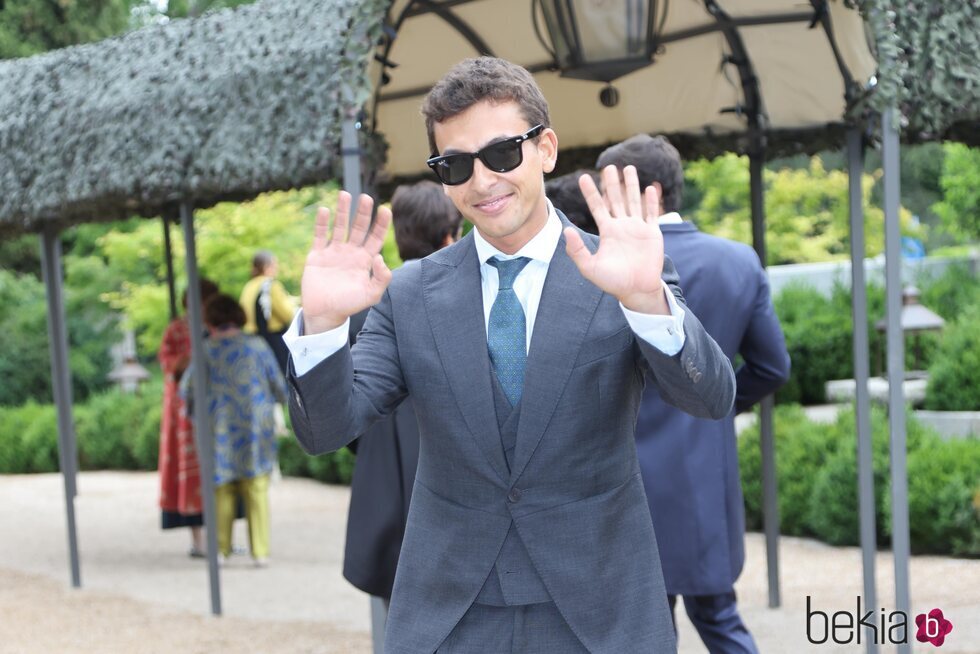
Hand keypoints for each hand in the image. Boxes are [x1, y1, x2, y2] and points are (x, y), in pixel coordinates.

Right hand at [301, 191, 392, 333]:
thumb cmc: (349, 305)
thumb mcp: (371, 295)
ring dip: (342, 211)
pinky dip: (322, 223)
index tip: (386, 209)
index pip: (376, 237)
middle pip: (359, 228)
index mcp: (365, 260)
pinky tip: (325, 210)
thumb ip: (381, 278)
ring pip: (339, 226)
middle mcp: (351, 252)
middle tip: (366, 198)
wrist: (324, 313)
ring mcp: (334, 252)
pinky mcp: (317, 255)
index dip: (381, 224)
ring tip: (345, 194)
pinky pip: (320, 235)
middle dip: (363, 213)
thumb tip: (380, 257)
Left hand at [564, 165, 667, 313]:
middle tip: (609, 166)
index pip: (597, 207)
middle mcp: (621, 226)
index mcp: (607, 231)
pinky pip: (652, 214)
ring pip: (634, 201)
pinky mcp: (653, 233)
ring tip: (629, 169)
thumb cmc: (612, 282)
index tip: (583, 178)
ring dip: (632, 185)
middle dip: (612, 183)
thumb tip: (566, 231)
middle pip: (615, 199)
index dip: (590, 193)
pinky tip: (650, 187)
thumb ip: (577, 250)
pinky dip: (651, 201)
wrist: (636, 290)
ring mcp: (638, 228)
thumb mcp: (590, 267)